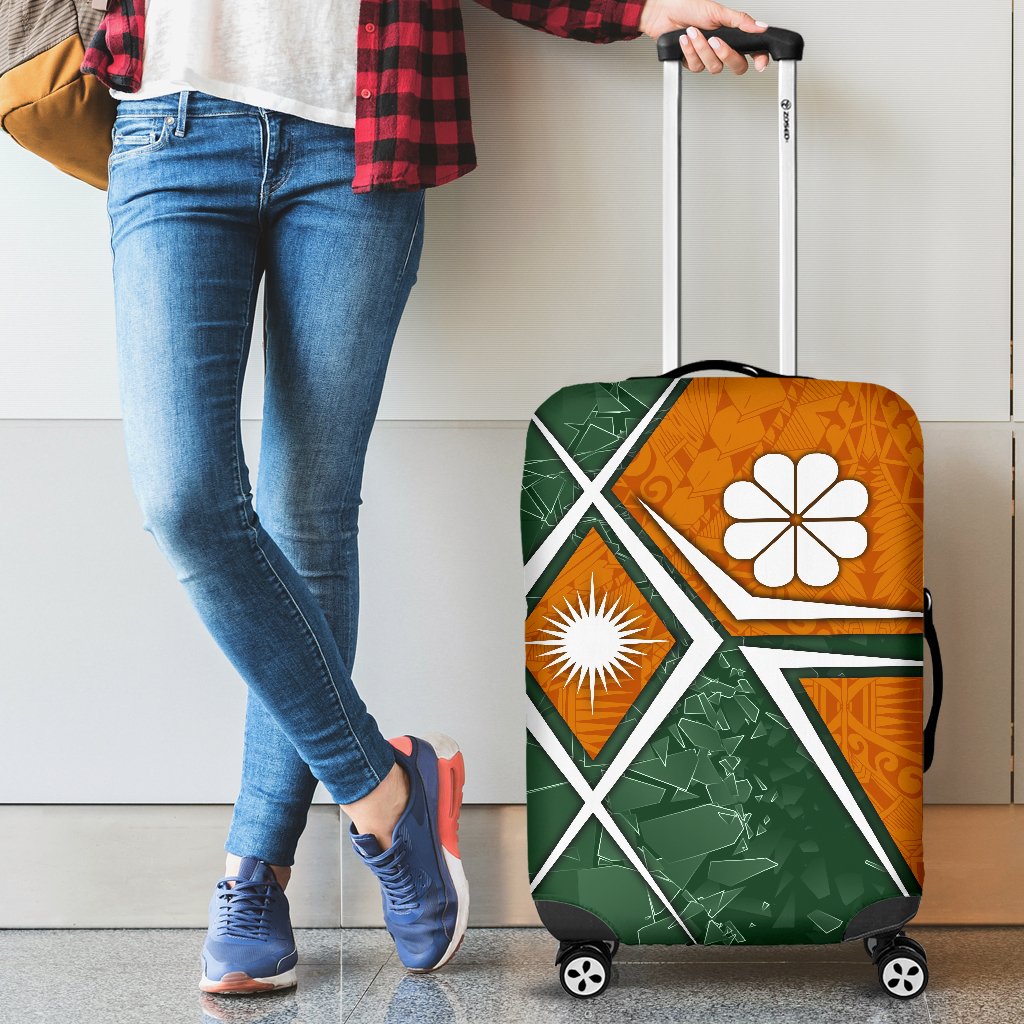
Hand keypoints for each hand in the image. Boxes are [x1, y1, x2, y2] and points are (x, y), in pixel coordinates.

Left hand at [638, 0, 769, 74]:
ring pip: (714, 67)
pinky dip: (689, 52)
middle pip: (736, 66)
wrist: (663, 12)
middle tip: (715, 40)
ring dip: (702, 49)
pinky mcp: (692, 62)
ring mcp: (707, 57)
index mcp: (732, 35)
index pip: (752, 51)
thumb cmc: (688, 7)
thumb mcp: (717, 11)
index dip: (759, 59)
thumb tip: (760, 27)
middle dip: (725, 54)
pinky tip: (684, 40)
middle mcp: (721, 48)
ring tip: (692, 32)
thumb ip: (740, 21)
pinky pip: (697, 67)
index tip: (759, 64)